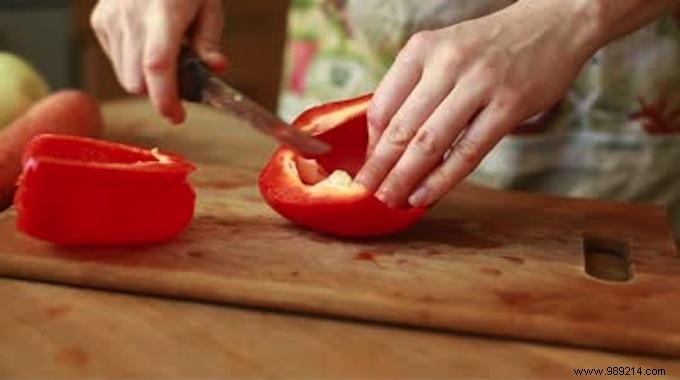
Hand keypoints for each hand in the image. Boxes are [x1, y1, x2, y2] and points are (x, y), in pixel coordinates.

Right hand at [91, 0, 226, 123]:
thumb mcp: (208, 6)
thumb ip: (209, 41)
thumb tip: (216, 68)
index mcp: (163, 12)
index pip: (158, 64)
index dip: (165, 98)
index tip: (177, 116)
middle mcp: (131, 17)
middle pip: (137, 81)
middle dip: (159, 92)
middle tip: (181, 81)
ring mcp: (111, 19)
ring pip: (125, 77)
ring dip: (146, 80)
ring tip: (165, 56)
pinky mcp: (100, 22)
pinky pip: (116, 61)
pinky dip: (132, 64)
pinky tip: (146, 44)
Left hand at [354, 0, 600, 207]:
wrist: (553, 23)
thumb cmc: (490, 46)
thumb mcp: (444, 52)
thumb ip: (416, 90)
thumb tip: (386, 142)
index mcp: (422, 49)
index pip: (382, 104)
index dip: (371, 143)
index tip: (368, 167)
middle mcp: (446, 63)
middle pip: (401, 127)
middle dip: (380, 167)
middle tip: (366, 194)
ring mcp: (479, 84)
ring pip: (430, 142)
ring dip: (405, 178)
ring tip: (390, 200)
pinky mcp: (509, 106)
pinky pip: (467, 152)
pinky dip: (442, 179)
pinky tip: (424, 196)